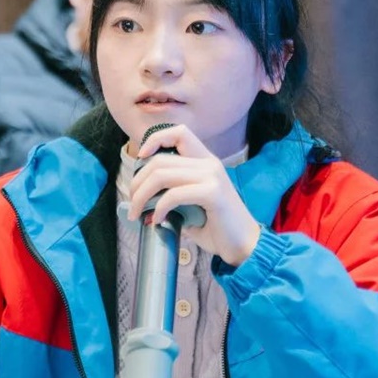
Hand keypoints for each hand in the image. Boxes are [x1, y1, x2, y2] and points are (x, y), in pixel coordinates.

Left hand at [127, 124, 261, 267]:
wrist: (244, 246)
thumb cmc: (218, 228)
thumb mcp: (191, 207)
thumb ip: (172, 197)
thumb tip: (143, 203)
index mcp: (206, 162)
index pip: (179, 132)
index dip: (155, 139)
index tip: (141, 158)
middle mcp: (209, 164)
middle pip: (160, 160)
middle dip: (138, 182)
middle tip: (132, 203)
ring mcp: (212, 176)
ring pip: (162, 175)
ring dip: (142, 196)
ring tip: (138, 213)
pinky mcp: (212, 193)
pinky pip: (174, 194)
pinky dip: (159, 208)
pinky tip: (158, 221)